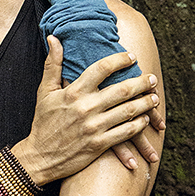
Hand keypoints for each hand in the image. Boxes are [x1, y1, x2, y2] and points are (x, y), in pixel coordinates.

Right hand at [16, 37, 161, 183]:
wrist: (39, 157)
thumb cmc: (42, 122)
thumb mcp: (44, 91)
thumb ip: (52, 64)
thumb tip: (53, 38)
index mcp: (73, 92)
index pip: (101, 69)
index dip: (120, 60)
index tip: (132, 56)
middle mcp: (86, 108)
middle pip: (122, 90)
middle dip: (142, 82)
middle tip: (152, 78)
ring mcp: (94, 127)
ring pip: (128, 111)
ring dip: (145, 103)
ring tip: (155, 97)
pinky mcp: (99, 145)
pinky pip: (126, 132)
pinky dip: (139, 125)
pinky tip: (144, 119)